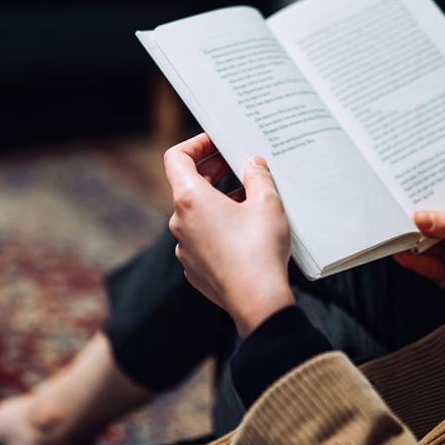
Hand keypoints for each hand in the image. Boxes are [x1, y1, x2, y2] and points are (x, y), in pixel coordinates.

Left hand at [164, 133, 293, 336]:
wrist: (257, 302)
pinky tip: (244, 229)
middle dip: (213, 171)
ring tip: (250, 198)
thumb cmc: (260, 250)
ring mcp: (184, 246)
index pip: (176, 157)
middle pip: (187, 184)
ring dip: (218, 199)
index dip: (195, 145)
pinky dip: (218, 225)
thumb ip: (258, 176)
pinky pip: (201, 236)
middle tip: (238, 165)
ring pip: (196, 212)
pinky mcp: (193, 266)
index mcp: (190, 199)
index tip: (216, 143)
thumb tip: (253, 164)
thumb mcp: (267, 203)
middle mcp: (179, 221)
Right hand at [393, 211, 444, 301]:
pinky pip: (424, 267)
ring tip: (394, 236)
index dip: (421, 206)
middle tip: (393, 220)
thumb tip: (424, 217)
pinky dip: (411, 261)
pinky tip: (403, 254)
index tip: (403, 204)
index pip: (438, 209)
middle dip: (409, 223)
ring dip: (406, 242)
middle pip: (425, 228)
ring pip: (421, 246)